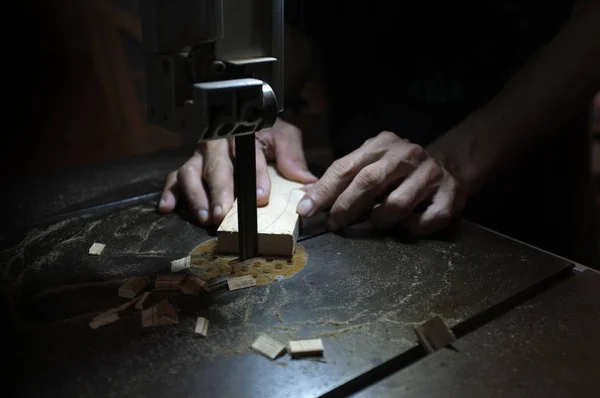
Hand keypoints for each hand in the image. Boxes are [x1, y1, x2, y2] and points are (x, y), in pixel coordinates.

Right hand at [159, 118, 317, 224]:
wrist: (246, 120)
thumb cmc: (266, 133)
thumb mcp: (283, 137)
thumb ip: (292, 156)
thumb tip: (306, 181)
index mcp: (242, 133)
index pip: (250, 155)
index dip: (256, 177)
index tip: (261, 198)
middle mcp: (217, 143)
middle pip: (216, 165)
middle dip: (220, 190)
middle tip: (223, 213)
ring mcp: (199, 156)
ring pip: (190, 172)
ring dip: (196, 196)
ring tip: (205, 217)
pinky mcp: (187, 167)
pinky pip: (173, 178)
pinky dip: (169, 193)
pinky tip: (167, 207)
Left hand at [295, 131, 465, 235]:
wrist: (450, 164)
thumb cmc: (398, 170)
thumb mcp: (371, 164)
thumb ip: (344, 178)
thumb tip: (309, 200)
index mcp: (381, 145)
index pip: (346, 167)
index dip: (324, 190)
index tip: (306, 209)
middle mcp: (407, 154)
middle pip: (369, 182)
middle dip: (346, 206)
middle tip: (333, 224)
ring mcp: (431, 174)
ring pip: (397, 204)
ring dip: (381, 220)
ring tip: (377, 222)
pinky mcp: (451, 195)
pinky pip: (426, 220)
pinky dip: (413, 228)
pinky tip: (408, 224)